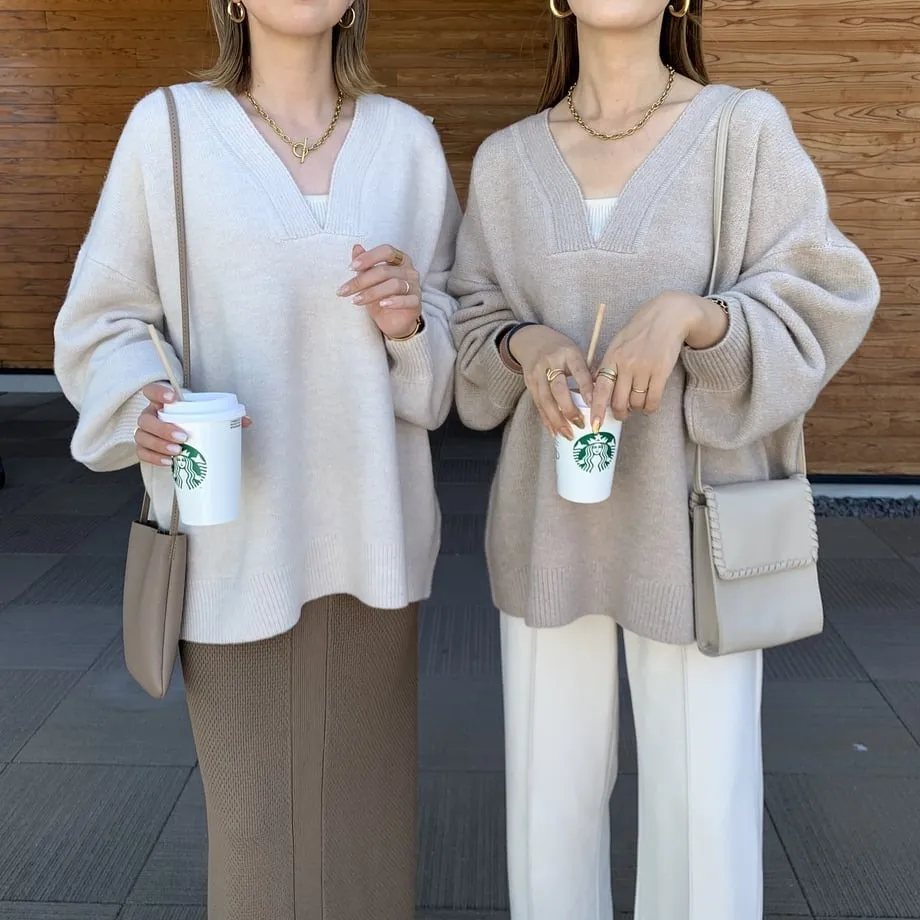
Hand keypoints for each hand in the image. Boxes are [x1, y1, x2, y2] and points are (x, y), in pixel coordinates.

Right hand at [134, 383, 251, 466]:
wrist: (184, 435)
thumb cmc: (194, 421)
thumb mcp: (206, 415)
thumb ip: (225, 415)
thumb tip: (246, 421)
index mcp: (161, 402)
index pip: (151, 391)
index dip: (159, 392)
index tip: (174, 399)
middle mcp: (150, 415)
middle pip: (146, 419)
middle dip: (163, 428)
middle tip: (183, 437)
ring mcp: (145, 432)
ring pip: (142, 436)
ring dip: (159, 445)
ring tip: (178, 452)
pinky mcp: (145, 448)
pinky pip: (142, 453)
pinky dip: (154, 458)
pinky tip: (169, 462)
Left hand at [338, 243, 421, 339]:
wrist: (393, 322)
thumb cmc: (381, 298)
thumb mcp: (369, 281)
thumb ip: (364, 265)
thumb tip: (356, 247)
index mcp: (399, 260)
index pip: (386, 251)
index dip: (369, 257)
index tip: (351, 267)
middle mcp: (409, 271)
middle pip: (385, 271)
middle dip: (362, 281)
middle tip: (345, 290)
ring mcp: (415, 286)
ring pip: (395, 284)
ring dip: (372, 293)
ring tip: (356, 300)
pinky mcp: (416, 302)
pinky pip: (408, 300)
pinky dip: (394, 301)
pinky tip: (382, 305)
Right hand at [508, 325, 593, 439]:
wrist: (532, 341)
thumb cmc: (561, 350)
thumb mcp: (576, 353)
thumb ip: (587, 372)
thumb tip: (602, 396)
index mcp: (568, 353)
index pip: (579, 371)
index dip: (585, 388)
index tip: (593, 404)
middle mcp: (551, 363)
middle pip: (558, 389)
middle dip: (569, 409)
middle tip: (580, 424)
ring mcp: (537, 374)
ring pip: (546, 400)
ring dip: (557, 419)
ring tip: (568, 434)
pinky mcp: (529, 383)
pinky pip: (538, 404)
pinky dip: (546, 419)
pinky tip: (554, 431)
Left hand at [590, 292, 721, 426]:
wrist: (667, 317)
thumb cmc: (640, 331)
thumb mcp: (617, 344)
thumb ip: (607, 365)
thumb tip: (596, 387)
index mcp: (612, 358)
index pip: (601, 389)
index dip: (597, 409)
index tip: (595, 424)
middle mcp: (626, 365)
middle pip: (618, 401)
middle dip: (619, 413)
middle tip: (622, 414)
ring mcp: (644, 369)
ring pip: (636, 403)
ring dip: (636, 409)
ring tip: (637, 404)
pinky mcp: (661, 372)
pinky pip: (653, 400)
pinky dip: (650, 408)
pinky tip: (649, 406)